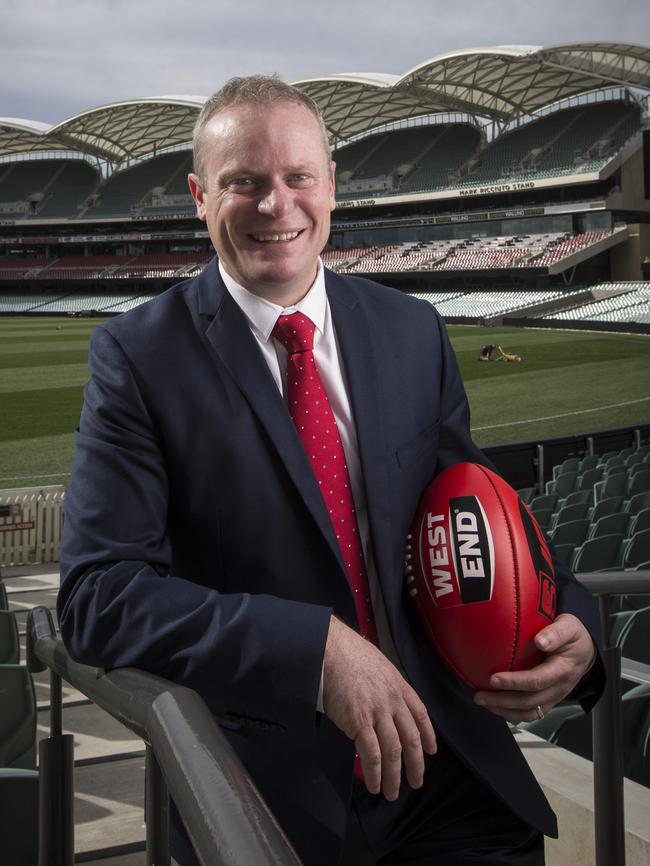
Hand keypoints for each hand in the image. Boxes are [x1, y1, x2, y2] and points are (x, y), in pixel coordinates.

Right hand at [322, 616, 435, 799]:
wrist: (332, 651)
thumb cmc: (350, 654)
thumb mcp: (379, 666)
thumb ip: (386, 687)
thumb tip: (383, 706)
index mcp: (399, 686)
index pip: (421, 715)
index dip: (428, 735)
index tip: (431, 751)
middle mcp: (393, 701)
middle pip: (411, 739)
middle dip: (416, 764)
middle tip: (416, 782)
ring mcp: (377, 713)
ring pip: (393, 751)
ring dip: (394, 776)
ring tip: (392, 792)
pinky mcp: (359, 722)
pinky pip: (371, 754)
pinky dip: (374, 773)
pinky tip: (374, 784)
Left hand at [473, 613, 596, 722]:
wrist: (585, 650)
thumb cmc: (573, 636)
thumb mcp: (569, 627)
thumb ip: (556, 633)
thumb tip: (540, 640)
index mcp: (563, 670)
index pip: (537, 680)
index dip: (514, 682)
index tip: (493, 679)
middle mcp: (559, 688)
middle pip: (529, 702)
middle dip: (502, 701)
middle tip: (479, 695)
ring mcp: (554, 697)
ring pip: (529, 713)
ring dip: (504, 710)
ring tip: (482, 702)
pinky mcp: (548, 700)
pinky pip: (530, 712)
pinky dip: (511, 712)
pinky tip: (494, 705)